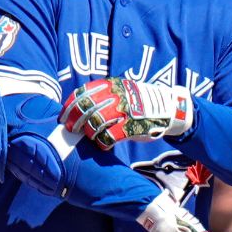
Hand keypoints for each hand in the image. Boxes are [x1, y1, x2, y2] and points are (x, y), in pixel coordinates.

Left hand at [60, 78, 191, 149]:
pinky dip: (103, 143)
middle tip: (71, 130)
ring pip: (96, 123)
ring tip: (91, 137)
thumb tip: (77, 107)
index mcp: (111, 86)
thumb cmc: (139, 102)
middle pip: (86, 109)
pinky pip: (110, 137)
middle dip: (75, 121)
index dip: (69, 107)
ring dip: (89, 133)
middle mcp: (116, 96)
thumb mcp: (121, 90)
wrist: (168, 108)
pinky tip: (103, 145)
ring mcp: (124, 111)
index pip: (82, 94)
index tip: (63, 117)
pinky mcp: (132, 127)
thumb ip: (102, 95)